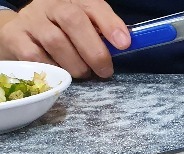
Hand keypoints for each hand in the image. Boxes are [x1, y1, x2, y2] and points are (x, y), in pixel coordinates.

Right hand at [0, 0, 129, 78]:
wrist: (21, 33)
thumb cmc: (62, 33)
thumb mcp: (84, 28)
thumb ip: (102, 35)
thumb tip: (123, 45)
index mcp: (73, 1)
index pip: (93, 5)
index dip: (110, 24)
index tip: (124, 44)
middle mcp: (50, 5)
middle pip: (73, 20)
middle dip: (94, 51)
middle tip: (105, 71)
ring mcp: (31, 19)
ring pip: (56, 41)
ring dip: (75, 64)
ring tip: (82, 73)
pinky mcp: (15, 37)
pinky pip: (36, 56)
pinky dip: (53, 68)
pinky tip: (60, 72)